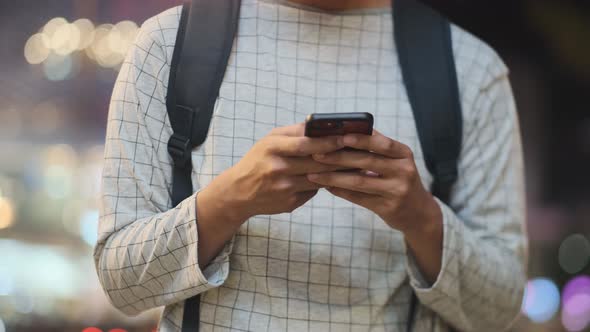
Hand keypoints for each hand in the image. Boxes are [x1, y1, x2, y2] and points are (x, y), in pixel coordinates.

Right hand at [201, 123, 347, 222]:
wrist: (239, 192)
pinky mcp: (291, 203)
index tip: (345, 137)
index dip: (327, 142)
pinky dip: (326, 184)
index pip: (304, 144)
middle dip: (340, 157)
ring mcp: (285, 189)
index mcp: (272, 149)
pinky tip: (340, 179)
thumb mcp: (269, 141)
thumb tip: (322, 124)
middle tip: (360, 151)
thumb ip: (294, 132)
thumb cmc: (258, 160)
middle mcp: (278, 169)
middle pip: (317, 163)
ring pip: (319, 178)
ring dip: (339, 172)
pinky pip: (314, 191)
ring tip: (357, 164)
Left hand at [306, 130, 440, 233]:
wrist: (419, 213)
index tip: (338, 136)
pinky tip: (326, 187)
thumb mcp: (396, 161)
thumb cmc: (400, 180)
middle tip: (316, 154)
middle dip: (339, 157)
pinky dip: (340, 191)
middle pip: (367, 161)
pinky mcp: (388, 208)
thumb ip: (375, 149)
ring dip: (333, 177)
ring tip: (313, 173)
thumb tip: (343, 132)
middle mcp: (404, 171)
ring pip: (359, 181)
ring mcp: (397, 190)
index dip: (360, 139)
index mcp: (404, 154)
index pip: (381, 143)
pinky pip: (359, 198)